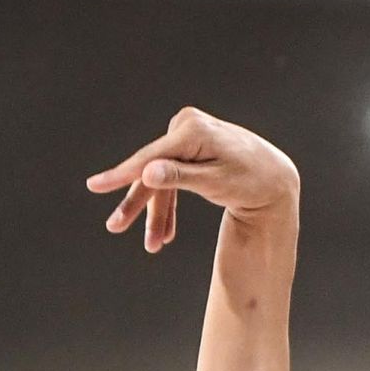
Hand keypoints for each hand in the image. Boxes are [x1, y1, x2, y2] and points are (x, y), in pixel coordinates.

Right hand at [85, 108, 298, 253]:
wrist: (275, 178)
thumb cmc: (250, 181)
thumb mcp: (216, 183)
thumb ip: (180, 177)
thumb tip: (147, 173)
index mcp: (192, 130)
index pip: (149, 157)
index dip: (121, 175)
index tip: (95, 186)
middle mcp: (186, 126)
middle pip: (152, 170)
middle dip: (139, 204)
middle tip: (115, 227)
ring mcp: (187, 135)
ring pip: (160, 178)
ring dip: (156, 212)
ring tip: (154, 244)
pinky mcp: (190, 148)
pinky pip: (171, 177)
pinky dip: (169, 204)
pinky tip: (168, 232)